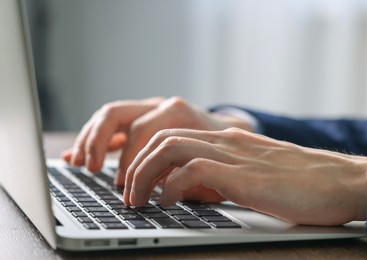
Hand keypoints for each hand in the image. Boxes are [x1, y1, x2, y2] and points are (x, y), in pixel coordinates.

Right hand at [62, 97, 252, 185]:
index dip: (129, 160)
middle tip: (90, 167)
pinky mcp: (140, 119)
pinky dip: (93, 139)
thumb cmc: (219, 147)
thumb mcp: (209, 160)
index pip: (140, 131)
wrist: (227, 130)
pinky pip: (111, 126)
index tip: (125, 185)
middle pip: (116, 113)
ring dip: (89, 138)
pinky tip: (76, 155)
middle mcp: (157, 105)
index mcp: (175, 111)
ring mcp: (147, 109)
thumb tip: (158, 189)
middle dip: (98, 141)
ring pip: (109, 116)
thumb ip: (184, 172)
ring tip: (77, 162)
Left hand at [124, 127, 366, 225]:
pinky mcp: (243, 175)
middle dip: (136, 164)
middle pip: (163, 138)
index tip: (137, 181)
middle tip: (128, 192)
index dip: (146, 157)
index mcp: (226, 140)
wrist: (339, 181)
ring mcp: (233, 155)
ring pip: (170, 148)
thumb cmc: (299, 183)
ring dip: (145, 174)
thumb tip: (192, 186)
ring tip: (138, 199)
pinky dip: (171, 186)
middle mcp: (225, 141)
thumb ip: (224, 172)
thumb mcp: (252, 172)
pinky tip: (166, 203)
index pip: (172, 135)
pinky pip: (194, 170)